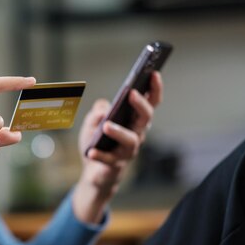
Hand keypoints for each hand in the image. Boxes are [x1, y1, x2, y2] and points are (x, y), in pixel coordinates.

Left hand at [73, 72, 162, 223]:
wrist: (93, 171)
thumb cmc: (98, 141)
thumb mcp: (92, 122)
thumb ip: (97, 112)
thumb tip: (104, 108)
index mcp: (134, 120)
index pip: (150, 102)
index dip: (154, 88)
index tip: (153, 73)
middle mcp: (136, 134)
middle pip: (146, 118)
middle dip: (141, 105)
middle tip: (132, 93)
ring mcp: (128, 150)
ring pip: (131, 140)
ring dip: (119, 132)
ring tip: (106, 126)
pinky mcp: (116, 165)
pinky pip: (109, 159)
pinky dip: (100, 155)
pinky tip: (90, 151)